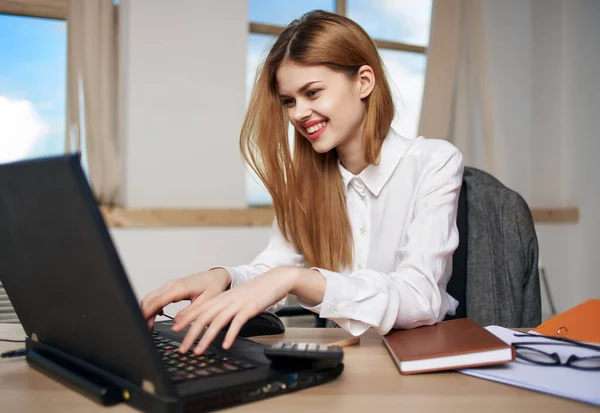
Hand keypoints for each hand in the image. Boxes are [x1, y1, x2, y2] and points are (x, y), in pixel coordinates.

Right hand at [140, 268, 230, 329]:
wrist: (216, 276)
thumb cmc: (213, 286)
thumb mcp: (206, 301)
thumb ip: (191, 313)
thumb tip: (176, 324)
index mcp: (179, 288)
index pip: (156, 301)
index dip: (147, 313)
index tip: (141, 324)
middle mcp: (171, 285)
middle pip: (149, 300)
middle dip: (144, 315)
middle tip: (146, 330)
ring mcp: (170, 285)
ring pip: (151, 298)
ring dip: (147, 311)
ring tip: (150, 326)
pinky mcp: (171, 287)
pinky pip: (156, 297)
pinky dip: (152, 307)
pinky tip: (158, 316)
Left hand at [174, 266, 301, 354]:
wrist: (273, 280)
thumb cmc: (253, 292)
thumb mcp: (233, 299)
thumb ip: (221, 309)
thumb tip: (208, 323)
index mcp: (220, 298)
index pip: (198, 309)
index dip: (184, 319)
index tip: (174, 330)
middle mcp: (225, 300)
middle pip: (203, 317)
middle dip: (190, 334)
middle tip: (182, 348)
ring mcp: (237, 304)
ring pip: (217, 322)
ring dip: (206, 338)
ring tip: (198, 351)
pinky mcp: (250, 308)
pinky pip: (237, 323)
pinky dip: (230, 335)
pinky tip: (226, 345)